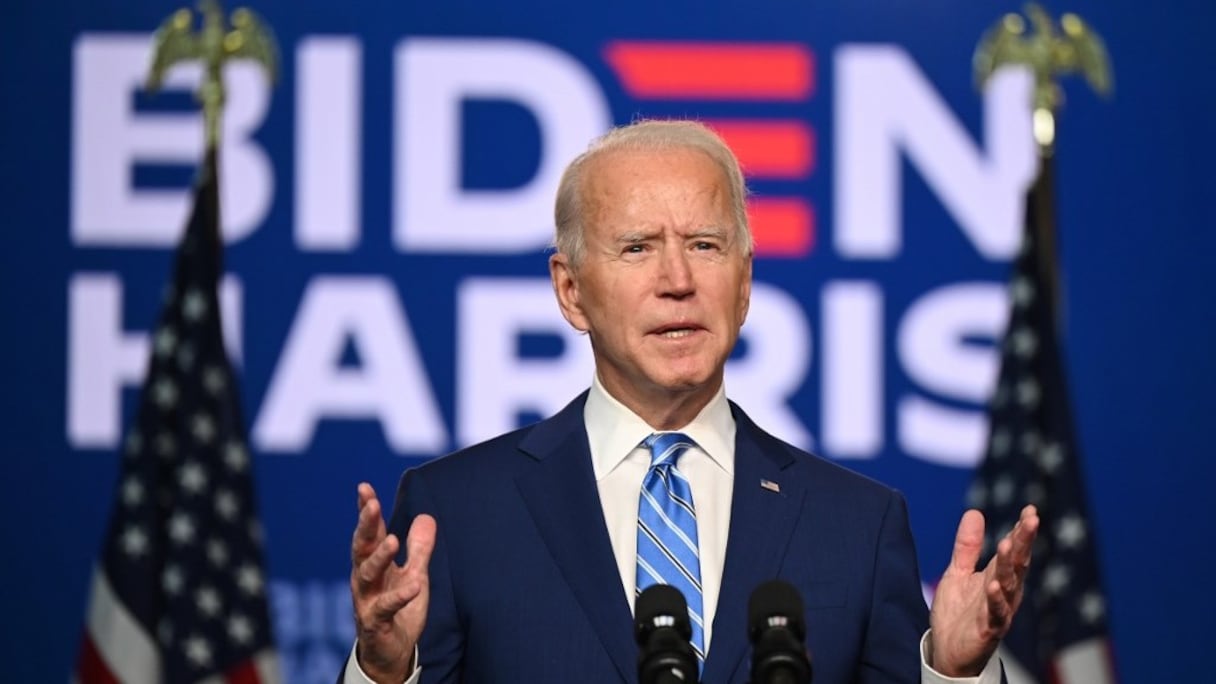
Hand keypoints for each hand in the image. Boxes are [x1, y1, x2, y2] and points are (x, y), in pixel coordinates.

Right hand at [350, 482, 435, 682]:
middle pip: (361, 548)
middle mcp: (364, 579)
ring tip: (391, 539)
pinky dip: (400, 595)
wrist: (391, 651)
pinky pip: (387, 607)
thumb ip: (419, 549)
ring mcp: (367, 600)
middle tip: (371, 504)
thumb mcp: (414, 574)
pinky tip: (414, 585)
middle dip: (365, 526)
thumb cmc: (399, 609)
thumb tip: (426, 516)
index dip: (365, 511)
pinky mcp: (375, 622)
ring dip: (379, 557)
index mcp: (372, 564)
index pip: (368, 533)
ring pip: (367, 575)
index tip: (364, 488)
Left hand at [928, 505, 1038, 676]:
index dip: (1021, 531)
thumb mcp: (959, 572)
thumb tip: (975, 512)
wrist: (948, 651)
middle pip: (1017, 563)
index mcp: (999, 576)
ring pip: (1009, 585)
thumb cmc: (959, 612)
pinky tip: (994, 584)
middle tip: (1031, 519)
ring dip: (1008, 565)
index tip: (1030, 510)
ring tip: (1007, 544)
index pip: (1014, 550)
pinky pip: (995, 613)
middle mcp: (1005, 592)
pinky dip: (996, 599)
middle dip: (1023, 541)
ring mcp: (999, 610)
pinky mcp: (988, 628)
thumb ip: (967, 547)